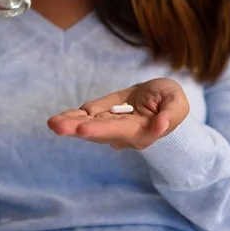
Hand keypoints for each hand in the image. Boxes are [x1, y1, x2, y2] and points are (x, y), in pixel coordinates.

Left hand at [47, 78, 189, 149]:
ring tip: (53, 123)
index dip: (101, 130)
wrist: (160, 97)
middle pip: (97, 132)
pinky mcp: (102, 114)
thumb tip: (160, 126)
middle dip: (77, 129)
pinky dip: (71, 116)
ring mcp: (110, 124)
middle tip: (57, 126)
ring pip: (87, 125)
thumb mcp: (177, 102)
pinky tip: (57, 119)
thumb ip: (170, 114)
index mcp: (141, 132)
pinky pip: (85, 116)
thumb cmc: (171, 100)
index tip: (84, 128)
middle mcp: (122, 133)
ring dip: (69, 124)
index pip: (119, 132)